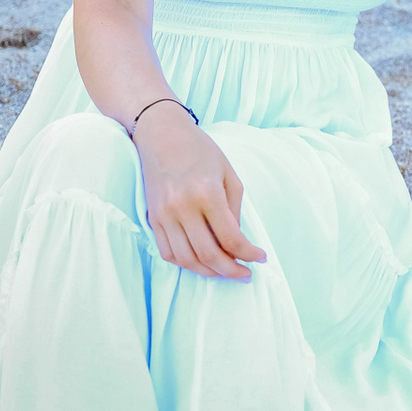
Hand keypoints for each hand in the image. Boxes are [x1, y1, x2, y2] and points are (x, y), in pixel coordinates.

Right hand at [132, 104, 267, 279]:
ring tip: (225, 270)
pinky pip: (167, 252)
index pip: (229, 237)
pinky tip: (201, 261)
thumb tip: (237, 240)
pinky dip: (185, 262)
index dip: (247, 253)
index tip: (260, 259)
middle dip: (230, 270)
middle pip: (207, 254)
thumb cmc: (200, 150)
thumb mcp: (228, 174)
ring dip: (207, 271)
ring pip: (185, 259)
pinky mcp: (151, 218)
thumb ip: (234, 209)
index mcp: (207, 193)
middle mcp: (182, 208)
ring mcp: (163, 215)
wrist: (160, 135)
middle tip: (245, 274)